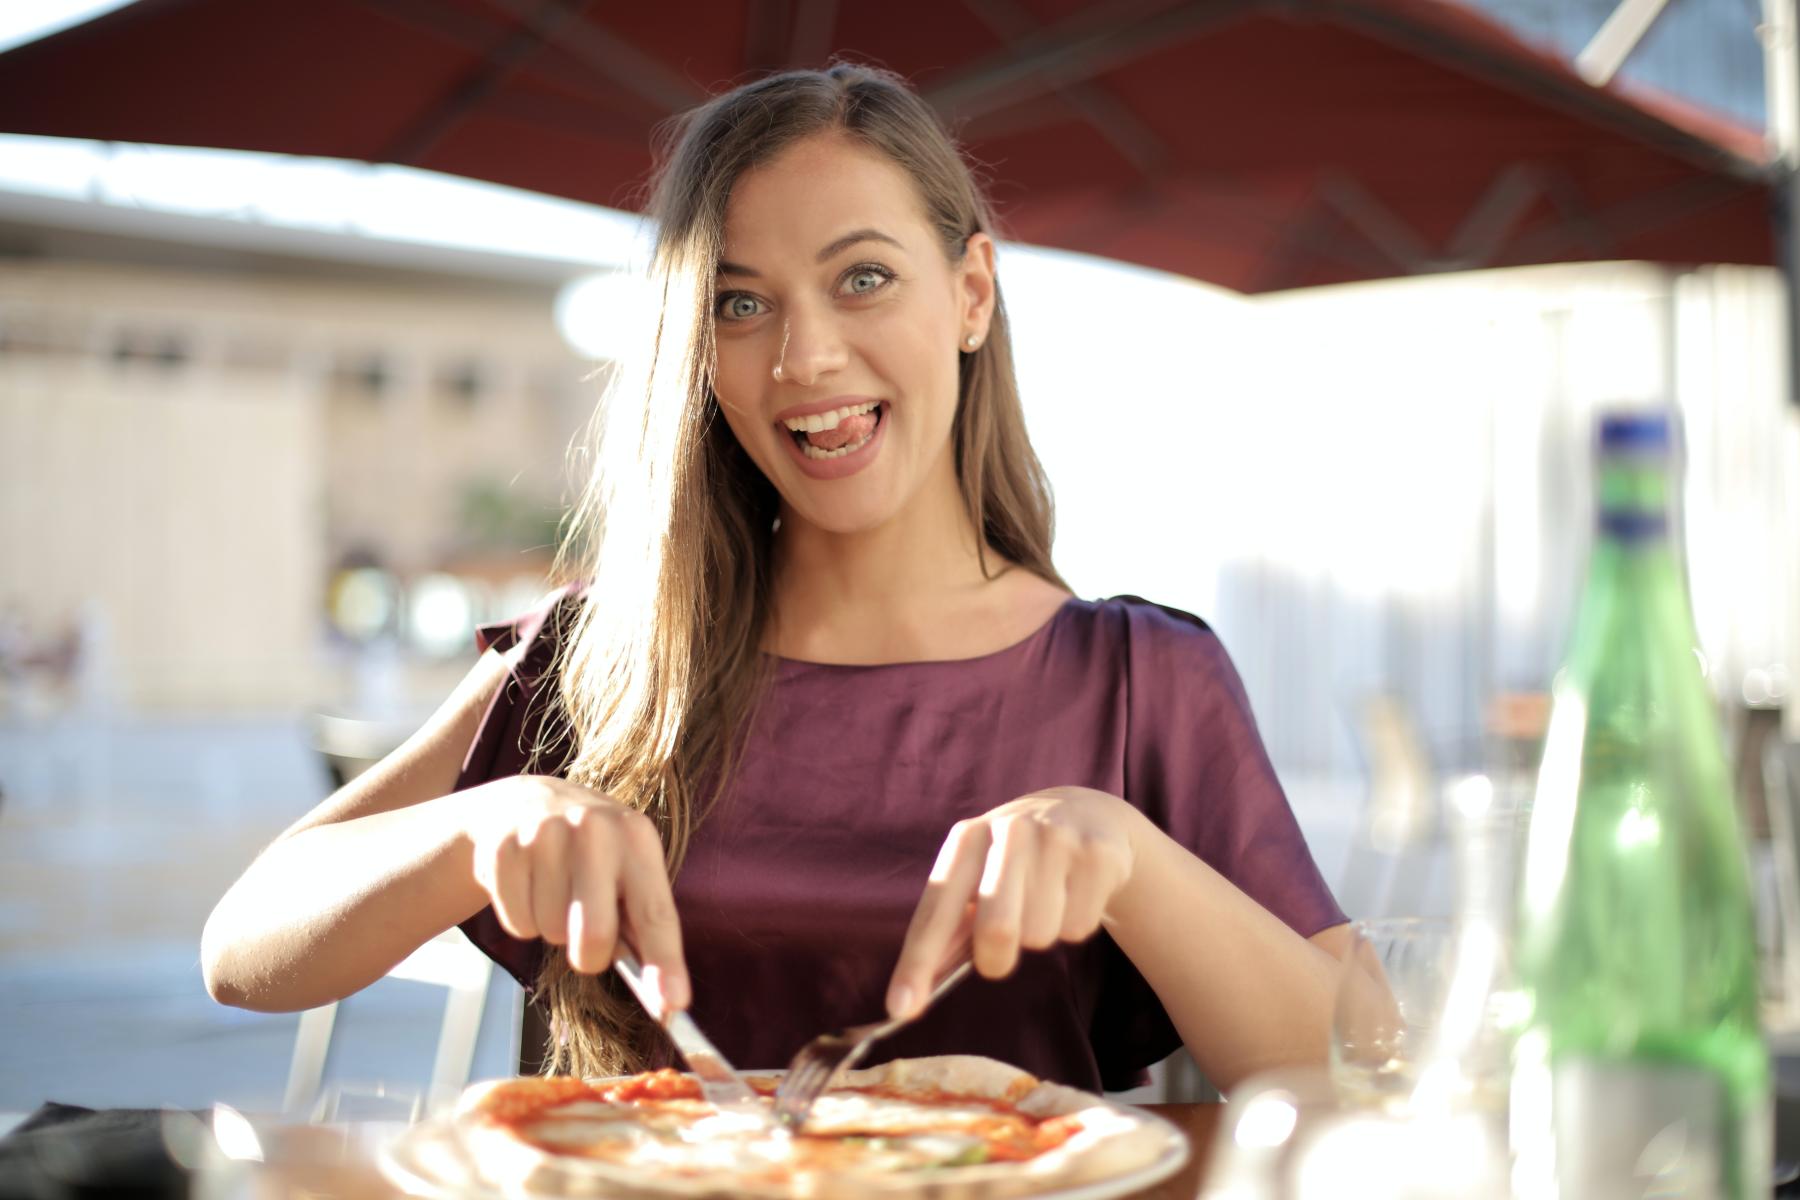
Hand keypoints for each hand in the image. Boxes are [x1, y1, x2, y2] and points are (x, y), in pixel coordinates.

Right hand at [465, 775, 688, 1009]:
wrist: (525, 804)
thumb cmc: (591, 853)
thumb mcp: (626, 868)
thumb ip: (643, 924)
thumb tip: (665, 997)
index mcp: (636, 836)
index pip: (655, 912)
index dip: (665, 962)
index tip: (674, 1004)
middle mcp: (594, 829)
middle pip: (594, 935)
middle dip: (591, 955)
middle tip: (587, 937)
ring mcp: (543, 834)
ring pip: (551, 932)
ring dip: (553, 928)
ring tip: (555, 891)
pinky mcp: (503, 849)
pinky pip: (517, 925)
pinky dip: (523, 920)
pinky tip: (529, 886)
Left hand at [885, 787, 1144, 1017]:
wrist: (1084, 815)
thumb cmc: (1015, 864)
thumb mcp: (976, 880)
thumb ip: (946, 935)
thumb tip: (908, 1000)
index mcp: (968, 839)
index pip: (936, 910)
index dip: (917, 963)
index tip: (900, 1009)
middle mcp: (1010, 831)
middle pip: (997, 931)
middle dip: (995, 960)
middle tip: (998, 957)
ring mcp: (1058, 838)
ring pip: (1041, 936)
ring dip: (1039, 937)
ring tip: (1044, 904)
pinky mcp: (1098, 854)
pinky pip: (1078, 928)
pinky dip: (1073, 926)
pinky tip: (1072, 895)